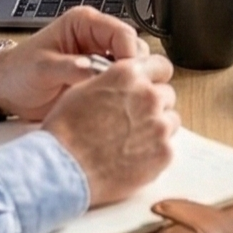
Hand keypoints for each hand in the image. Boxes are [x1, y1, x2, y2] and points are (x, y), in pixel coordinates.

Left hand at [0, 7, 147, 120]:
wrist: (6, 90)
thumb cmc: (19, 71)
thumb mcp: (41, 67)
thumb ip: (68, 67)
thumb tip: (92, 70)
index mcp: (84, 23)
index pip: (122, 33)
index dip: (130, 55)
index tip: (130, 76)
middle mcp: (96, 39)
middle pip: (134, 50)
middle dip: (133, 72)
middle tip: (126, 92)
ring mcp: (100, 60)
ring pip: (132, 69)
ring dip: (129, 85)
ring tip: (118, 101)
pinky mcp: (99, 80)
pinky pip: (120, 85)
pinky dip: (121, 96)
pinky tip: (114, 107)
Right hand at [41, 53, 179, 205]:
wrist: (63, 167)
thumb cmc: (66, 130)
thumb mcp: (84, 89)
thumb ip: (113, 81)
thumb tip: (124, 83)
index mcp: (129, 74)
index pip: (161, 65)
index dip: (155, 77)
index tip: (151, 86)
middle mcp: (148, 95)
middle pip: (166, 95)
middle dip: (154, 105)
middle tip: (134, 120)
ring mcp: (159, 125)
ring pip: (170, 121)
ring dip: (156, 128)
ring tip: (132, 141)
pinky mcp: (163, 153)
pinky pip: (167, 147)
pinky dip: (154, 152)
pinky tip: (133, 158)